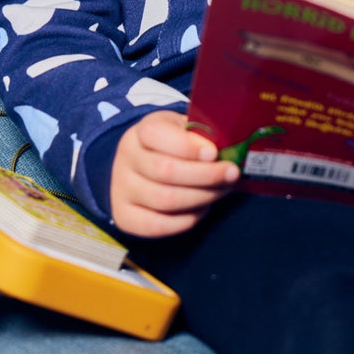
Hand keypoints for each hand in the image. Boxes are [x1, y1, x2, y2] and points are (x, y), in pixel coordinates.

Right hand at [110, 110, 239, 236]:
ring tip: (223, 190)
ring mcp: (122, 189)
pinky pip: (157, 226)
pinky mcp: (124, 217)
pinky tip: (203, 208)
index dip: (188, 146)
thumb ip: (199, 134)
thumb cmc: (171, 144)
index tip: (214, 153)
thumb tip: (226, 149)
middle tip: (232, 173)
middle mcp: (126, 159)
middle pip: (166, 171)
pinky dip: (187, 219)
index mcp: (141, 130)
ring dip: (202, 197)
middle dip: (206, 175)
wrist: (141, 166)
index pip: (157, 135)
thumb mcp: (183, 128)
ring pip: (165, 200)